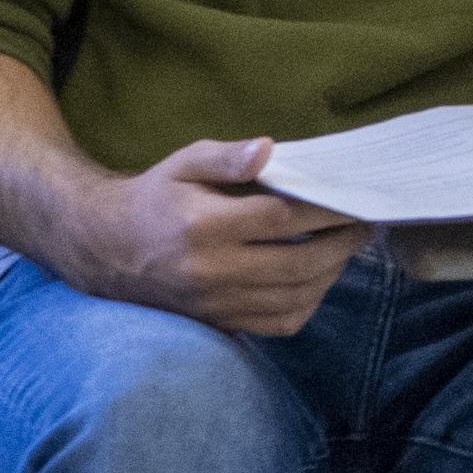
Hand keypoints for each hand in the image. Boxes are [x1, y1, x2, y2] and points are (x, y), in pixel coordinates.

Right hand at [62, 137, 366, 335]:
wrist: (107, 248)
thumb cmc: (155, 196)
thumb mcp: (184, 163)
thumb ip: (227, 156)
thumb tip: (269, 149)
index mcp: (203, 226)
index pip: (281, 220)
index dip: (325, 212)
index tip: (355, 200)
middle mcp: (210, 271)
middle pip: (297, 264)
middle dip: (341, 245)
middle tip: (365, 225)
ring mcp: (215, 304)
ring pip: (293, 298)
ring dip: (331, 274)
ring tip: (347, 248)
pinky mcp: (218, 323)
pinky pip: (277, 323)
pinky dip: (307, 303)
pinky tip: (318, 278)